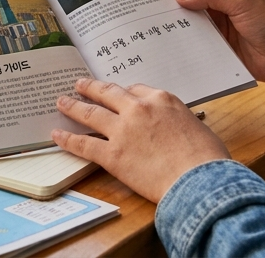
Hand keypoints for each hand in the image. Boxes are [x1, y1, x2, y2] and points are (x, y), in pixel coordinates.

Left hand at [52, 78, 228, 202]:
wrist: (200, 180)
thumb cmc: (207, 158)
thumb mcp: (195, 126)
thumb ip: (177, 121)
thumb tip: (172, 128)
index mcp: (161, 99)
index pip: (136, 89)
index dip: (123, 92)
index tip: (115, 92)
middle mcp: (138, 109)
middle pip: (108, 93)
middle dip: (91, 88)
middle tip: (79, 84)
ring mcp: (122, 130)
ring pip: (90, 113)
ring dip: (73, 106)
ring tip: (62, 101)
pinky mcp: (112, 154)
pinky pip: (83, 144)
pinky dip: (67, 139)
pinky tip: (57, 135)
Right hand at [175, 0, 264, 86]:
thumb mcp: (242, 3)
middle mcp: (220, 4)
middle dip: (179, 3)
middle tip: (165, 12)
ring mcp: (218, 25)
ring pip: (191, 19)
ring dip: (182, 23)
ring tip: (171, 29)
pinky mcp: (216, 44)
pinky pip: (196, 40)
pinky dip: (188, 41)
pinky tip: (181, 44)